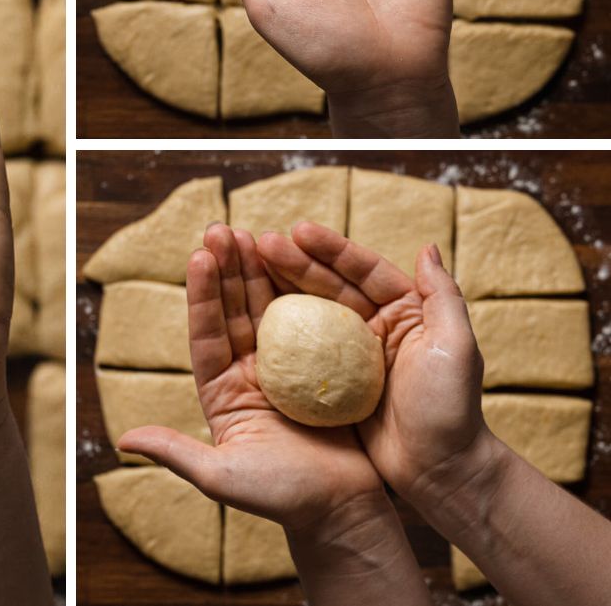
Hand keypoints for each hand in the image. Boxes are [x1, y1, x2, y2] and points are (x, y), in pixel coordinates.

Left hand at [118, 224, 381, 533]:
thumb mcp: (220, 476)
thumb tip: (124, 439)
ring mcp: (286, 365)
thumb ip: (175, 452)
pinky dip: (301, 290)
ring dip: (260, 270)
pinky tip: (296, 261)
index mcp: (223, 390)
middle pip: (235, 310)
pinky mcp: (322, 365)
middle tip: (221, 228)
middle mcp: (250, 372)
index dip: (202, 296)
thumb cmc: (280, 499)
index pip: (206, 333)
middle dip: (228, 269)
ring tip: (253, 233)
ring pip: (268, 308)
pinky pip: (309, 320)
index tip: (198, 257)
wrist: (341, 512)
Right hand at [257, 223, 485, 508]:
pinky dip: (280, 332)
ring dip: (281, 288)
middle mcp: (377, 326)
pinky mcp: (336, 385)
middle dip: (295, 261)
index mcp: (405, 311)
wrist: (442, 475)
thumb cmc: (451, 410)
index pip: (363, 270)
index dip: (330, 249)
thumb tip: (427, 247)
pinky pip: (302, 351)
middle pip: (330, 285)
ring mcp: (353, 356)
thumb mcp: (457, 348)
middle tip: (259, 243)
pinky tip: (253, 315)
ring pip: (312, 312)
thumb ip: (443, 296)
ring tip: (248, 266)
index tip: (297, 231)